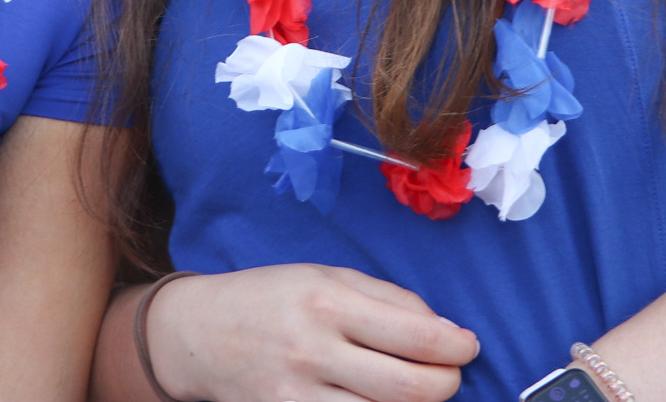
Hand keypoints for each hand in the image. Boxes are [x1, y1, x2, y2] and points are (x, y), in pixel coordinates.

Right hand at [147, 265, 477, 401]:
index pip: (418, 336)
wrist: (198, 335)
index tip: (467, 345)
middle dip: (447, 384)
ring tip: (415, 388)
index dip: (457, 347)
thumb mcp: (326, 275)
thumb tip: (444, 330)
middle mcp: (314, 350)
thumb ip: (388, 298)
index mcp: (328, 301)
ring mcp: (298, 395)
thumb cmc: (271, 298)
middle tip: (450, 374)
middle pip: (411, 388)